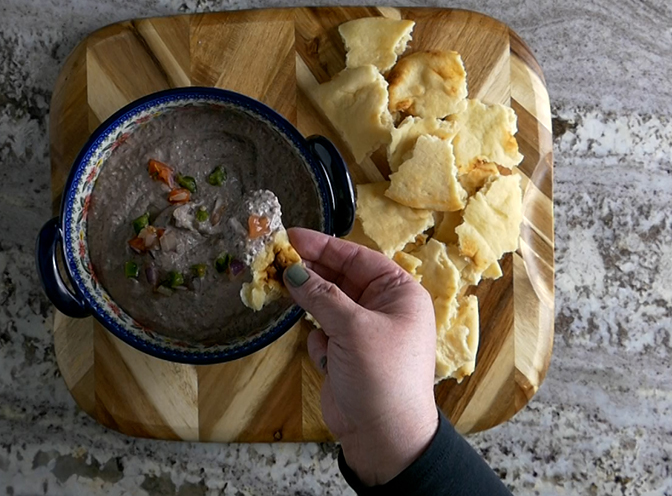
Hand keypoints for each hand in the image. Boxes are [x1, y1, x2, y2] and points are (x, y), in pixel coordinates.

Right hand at [283, 228, 438, 485]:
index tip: (291, 237)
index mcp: (399, 293)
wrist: (384, 438)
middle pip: (339, 278)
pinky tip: (325, 356)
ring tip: (280, 290)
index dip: (323, 246)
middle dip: (309, 273)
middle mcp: (383, 308)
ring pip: (326, 304)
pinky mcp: (345, 354)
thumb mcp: (353, 328)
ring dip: (308, 303)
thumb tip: (292, 271)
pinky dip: (318, 339)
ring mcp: (363, 332)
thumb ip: (320, 295)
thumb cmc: (381, 375)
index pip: (357, 258)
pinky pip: (323, 332)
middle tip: (274, 260)